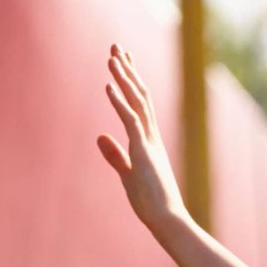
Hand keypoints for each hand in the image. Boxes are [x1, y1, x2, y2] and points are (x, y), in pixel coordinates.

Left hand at [96, 47, 187, 228]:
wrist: (168, 219)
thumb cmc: (151, 202)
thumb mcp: (127, 174)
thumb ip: (114, 154)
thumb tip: (99, 135)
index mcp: (148, 141)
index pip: (139, 105)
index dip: (130, 82)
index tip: (123, 62)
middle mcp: (151, 136)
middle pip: (139, 96)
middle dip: (128, 71)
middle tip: (118, 48)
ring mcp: (148, 142)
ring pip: (136, 102)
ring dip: (124, 79)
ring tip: (113, 57)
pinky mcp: (143, 150)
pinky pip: (130, 120)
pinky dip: (119, 101)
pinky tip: (108, 85)